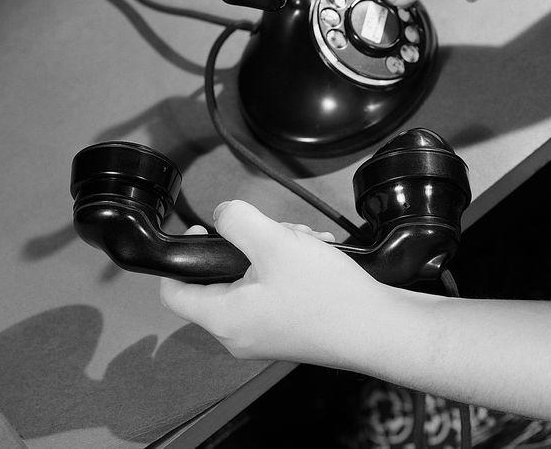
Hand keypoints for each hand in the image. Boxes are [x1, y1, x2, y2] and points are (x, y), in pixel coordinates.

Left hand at [159, 200, 390, 364]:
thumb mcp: (275, 242)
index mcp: (224, 319)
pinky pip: (273, 293)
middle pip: (219, 280)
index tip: (204, 232)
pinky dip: (290, 269)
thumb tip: (223, 214)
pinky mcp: (288, 332)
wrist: (379, 329)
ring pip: (251, 281)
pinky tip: (315, 255)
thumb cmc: (328, 297)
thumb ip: (238, 221)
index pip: (172, 293)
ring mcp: (264, 336)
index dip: (182, 257)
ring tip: (303, 243)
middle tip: (273, 233)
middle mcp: (238, 335)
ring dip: (274, 252)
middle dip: (247, 245)